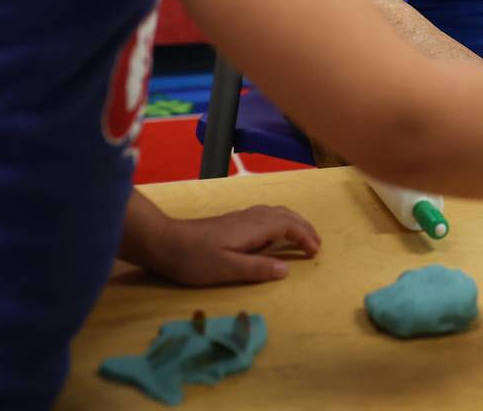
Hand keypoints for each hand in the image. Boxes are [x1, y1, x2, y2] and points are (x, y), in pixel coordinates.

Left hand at [146, 205, 320, 285]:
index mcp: (254, 228)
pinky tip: (273, 232)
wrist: (165, 241)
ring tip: (302, 236)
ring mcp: (241, 217)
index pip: (289, 227)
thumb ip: (257, 268)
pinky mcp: (232, 221)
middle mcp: (251, 217)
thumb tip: (286, 269)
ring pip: (276, 212)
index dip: (305, 237)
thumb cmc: (195, 258)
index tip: (315, 252)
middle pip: (286, 215)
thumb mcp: (226, 268)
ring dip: (293, 222)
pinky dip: (280, 221)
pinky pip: (266, 214)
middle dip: (304, 227)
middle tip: (316, 244)